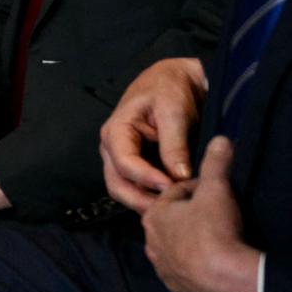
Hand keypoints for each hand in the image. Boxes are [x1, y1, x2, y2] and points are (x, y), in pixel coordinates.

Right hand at [104, 57, 207, 212]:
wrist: (178, 79)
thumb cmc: (171, 89)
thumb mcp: (174, 111)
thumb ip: (174, 144)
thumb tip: (179, 176)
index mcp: (116, 131)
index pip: (125, 163)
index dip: (147, 179)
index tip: (174, 188)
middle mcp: (113, 148)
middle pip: (117, 184)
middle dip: (141, 200)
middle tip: (170, 212)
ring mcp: (123, 157)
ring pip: (125, 189)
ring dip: (146, 202)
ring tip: (173, 209)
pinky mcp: (137, 164)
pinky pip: (138, 186)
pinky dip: (152, 196)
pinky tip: (172, 201)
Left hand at [142, 138, 261, 291]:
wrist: (225, 279)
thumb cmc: (214, 230)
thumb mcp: (216, 190)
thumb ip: (216, 163)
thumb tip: (220, 140)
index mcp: (154, 214)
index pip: (173, 194)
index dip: (194, 189)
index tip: (212, 190)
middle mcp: (151, 241)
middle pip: (172, 221)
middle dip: (189, 215)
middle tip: (214, 214)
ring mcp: (162, 266)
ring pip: (175, 247)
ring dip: (190, 241)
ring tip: (214, 238)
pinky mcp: (176, 287)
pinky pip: (183, 271)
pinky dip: (194, 265)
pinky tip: (211, 261)